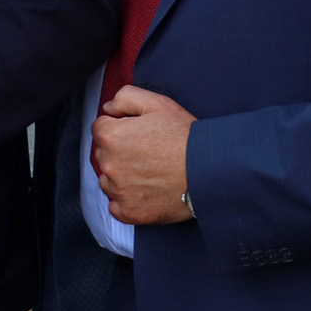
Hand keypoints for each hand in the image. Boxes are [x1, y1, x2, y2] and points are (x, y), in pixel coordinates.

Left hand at [90, 86, 196, 226]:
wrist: (210, 171)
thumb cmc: (186, 138)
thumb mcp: (158, 104)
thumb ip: (125, 98)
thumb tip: (107, 109)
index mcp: (111, 136)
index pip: (101, 129)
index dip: (120, 129)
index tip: (138, 135)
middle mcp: (109, 164)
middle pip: (103, 155)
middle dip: (119, 152)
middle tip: (147, 153)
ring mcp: (118, 190)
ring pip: (108, 181)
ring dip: (121, 177)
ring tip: (149, 173)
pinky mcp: (129, 211)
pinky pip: (116, 206)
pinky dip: (127, 200)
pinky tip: (146, 192)